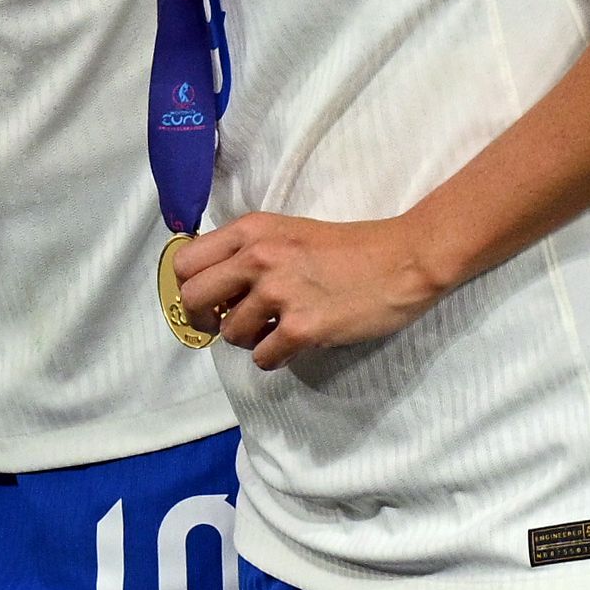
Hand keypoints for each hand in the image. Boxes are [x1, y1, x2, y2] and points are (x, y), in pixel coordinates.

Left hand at [172, 211, 446, 368]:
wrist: (405, 259)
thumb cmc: (348, 248)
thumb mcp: (286, 232)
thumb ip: (247, 251)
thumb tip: (213, 286)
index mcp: (250, 231)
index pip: (185, 263)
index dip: (189, 287)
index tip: (207, 300)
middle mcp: (258, 258)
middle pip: (194, 299)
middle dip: (204, 319)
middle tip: (225, 325)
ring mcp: (280, 292)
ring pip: (230, 334)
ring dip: (247, 339)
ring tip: (273, 330)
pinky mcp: (303, 326)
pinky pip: (263, 357)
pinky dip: (273, 358)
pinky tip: (291, 346)